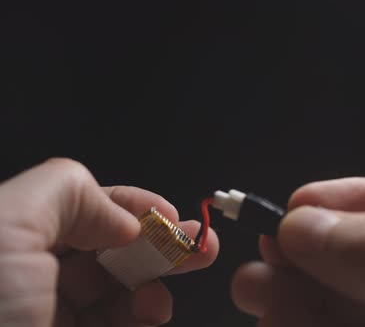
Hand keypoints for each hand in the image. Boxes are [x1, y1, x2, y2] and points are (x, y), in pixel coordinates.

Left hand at [0, 158, 218, 326]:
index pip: (85, 208)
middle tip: (201, 244)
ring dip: (155, 286)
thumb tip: (123, 220)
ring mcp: (54, 318)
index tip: (169, 215)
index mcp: (18, 236)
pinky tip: (151, 314)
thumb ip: (69, 192)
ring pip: (121, 292)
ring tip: (163, 295)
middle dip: (160, 244)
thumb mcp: (7, 223)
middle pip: (112, 249)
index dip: (131, 207)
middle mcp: (36, 276)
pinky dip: (144, 319)